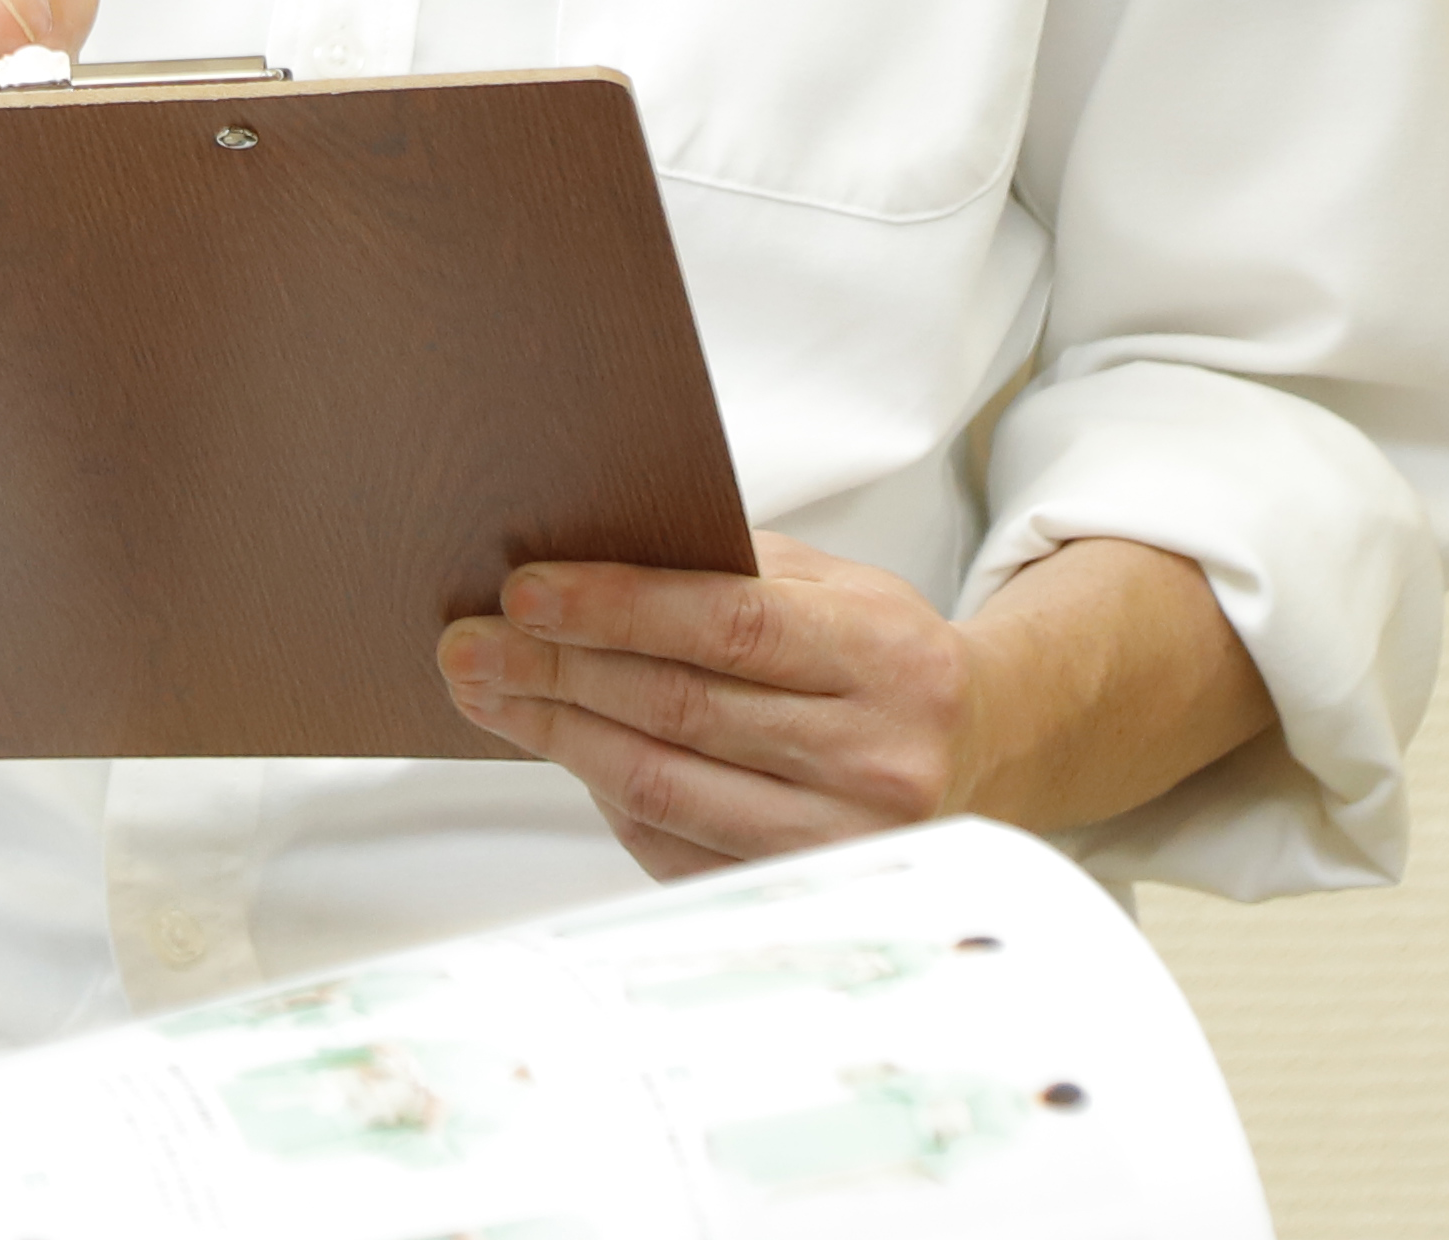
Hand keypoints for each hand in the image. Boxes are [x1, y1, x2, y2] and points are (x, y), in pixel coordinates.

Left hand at [439, 534, 970, 878]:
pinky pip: (674, 847)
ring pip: (665, 786)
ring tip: (487, 693)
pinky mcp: (801, 895)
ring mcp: (842, 843)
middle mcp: (874, 760)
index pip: (730, 626)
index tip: (524, 593)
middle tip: (469, 644)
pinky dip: (605, 796)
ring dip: (558, 737)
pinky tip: (561, 750)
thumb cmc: (883, 656)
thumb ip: (730, 567)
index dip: (617, 608)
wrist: (978, 754)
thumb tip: (589, 553)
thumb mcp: (835, 585)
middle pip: (680, 710)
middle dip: (556, 673)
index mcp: (887, 660)